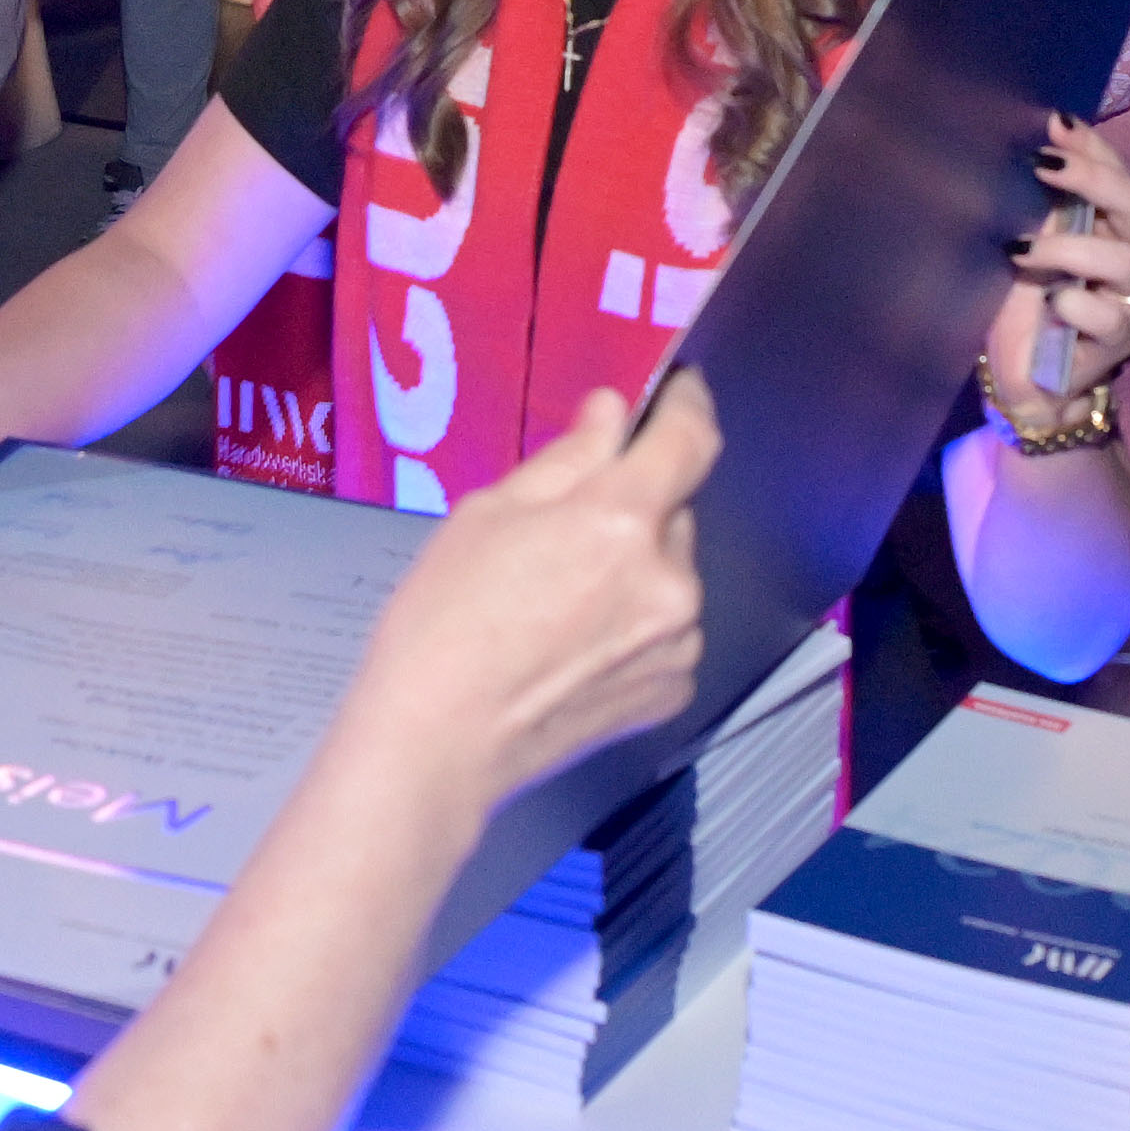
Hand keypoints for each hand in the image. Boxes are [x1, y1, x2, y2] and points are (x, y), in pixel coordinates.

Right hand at [338, 376, 715, 812]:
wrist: (440, 739)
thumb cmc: (444, 617)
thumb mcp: (489, 512)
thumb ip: (567, 458)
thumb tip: (613, 414)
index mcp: (622, 520)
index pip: (689, 440)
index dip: (688, 405)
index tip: (677, 391)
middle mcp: (670, 579)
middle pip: (671, 512)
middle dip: (632, 506)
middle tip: (563, 529)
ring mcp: (679, 642)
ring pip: (669, 573)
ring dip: (634, 567)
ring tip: (557, 599)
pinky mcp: (673, 690)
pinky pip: (666, 630)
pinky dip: (634, 622)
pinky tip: (573, 642)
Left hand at [984, 117, 1129, 425]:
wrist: (1023, 377)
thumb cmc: (1024, 300)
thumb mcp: (1026, 241)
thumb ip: (1034, 202)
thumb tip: (1020, 145)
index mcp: (1114, 228)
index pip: (1119, 174)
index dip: (1093, 147)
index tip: (1053, 121)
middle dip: (1094, 179)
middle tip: (1043, 165)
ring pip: (1125, 263)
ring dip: (1068, 249)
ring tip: (1018, 248)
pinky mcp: (1115, 347)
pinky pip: (1109, 320)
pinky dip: (1075, 307)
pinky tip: (1049, 305)